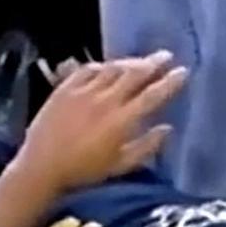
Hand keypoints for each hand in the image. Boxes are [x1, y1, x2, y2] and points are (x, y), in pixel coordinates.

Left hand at [16, 52, 185, 196]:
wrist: (42, 166)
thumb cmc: (84, 171)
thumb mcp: (120, 166)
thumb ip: (147, 147)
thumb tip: (167, 128)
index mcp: (121, 120)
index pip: (152, 95)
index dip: (170, 82)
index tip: (183, 72)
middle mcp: (105, 100)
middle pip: (134, 74)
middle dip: (154, 63)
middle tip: (166, 55)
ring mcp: (84, 90)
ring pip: (113, 68)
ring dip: (130, 62)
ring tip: (141, 61)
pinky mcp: (66, 87)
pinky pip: (88, 69)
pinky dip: (102, 66)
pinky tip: (108, 67)